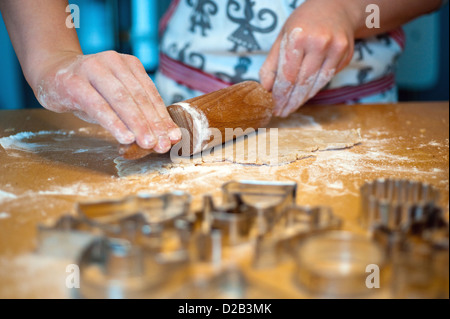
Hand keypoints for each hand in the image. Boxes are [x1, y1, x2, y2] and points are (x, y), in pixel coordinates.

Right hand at [34, 51, 180, 152]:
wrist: (51, 73)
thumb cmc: (91, 91)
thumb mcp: (116, 99)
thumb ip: (136, 113)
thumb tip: (162, 137)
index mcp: (130, 65)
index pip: (150, 94)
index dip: (163, 117)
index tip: (173, 137)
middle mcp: (113, 62)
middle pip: (139, 98)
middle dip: (153, 124)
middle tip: (163, 145)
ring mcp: (92, 68)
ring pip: (121, 100)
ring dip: (137, 124)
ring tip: (148, 143)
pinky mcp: (74, 81)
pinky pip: (98, 105)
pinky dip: (113, 122)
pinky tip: (124, 137)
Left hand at [260, 0, 356, 116]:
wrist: (337, 8)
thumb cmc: (303, 24)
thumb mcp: (283, 38)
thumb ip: (272, 64)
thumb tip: (265, 89)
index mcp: (298, 37)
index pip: (287, 75)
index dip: (279, 95)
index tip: (273, 107)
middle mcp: (319, 43)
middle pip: (301, 83)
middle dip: (290, 101)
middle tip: (281, 113)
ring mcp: (336, 49)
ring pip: (316, 84)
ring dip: (302, 99)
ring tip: (291, 108)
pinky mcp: (346, 56)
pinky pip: (327, 78)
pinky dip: (314, 89)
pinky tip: (304, 96)